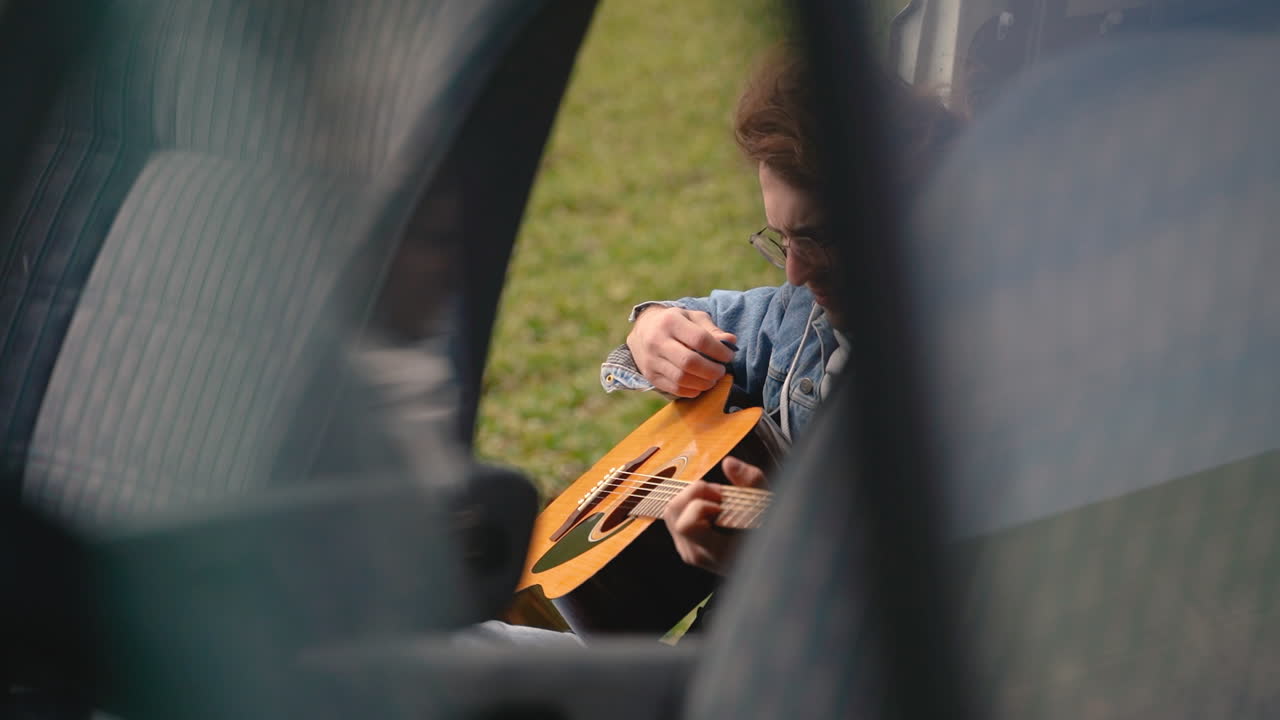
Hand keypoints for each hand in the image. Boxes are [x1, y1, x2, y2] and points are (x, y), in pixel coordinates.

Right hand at [626, 306, 736, 396]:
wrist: (643, 331)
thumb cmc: (676, 323)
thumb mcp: (693, 318)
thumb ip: (712, 330)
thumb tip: (731, 342)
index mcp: (671, 321)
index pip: (700, 339)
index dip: (719, 351)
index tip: (729, 356)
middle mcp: (657, 340)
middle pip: (690, 362)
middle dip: (712, 370)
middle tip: (721, 371)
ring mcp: (651, 360)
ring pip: (682, 378)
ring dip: (703, 383)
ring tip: (712, 379)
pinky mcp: (650, 376)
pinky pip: (674, 389)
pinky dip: (692, 391)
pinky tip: (700, 385)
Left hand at [663, 456, 766, 574]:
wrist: (768, 561)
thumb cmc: (771, 533)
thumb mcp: (770, 507)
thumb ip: (752, 482)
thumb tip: (728, 462)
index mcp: (714, 552)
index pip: (687, 525)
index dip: (702, 505)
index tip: (723, 504)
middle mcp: (696, 553)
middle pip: (673, 511)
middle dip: (695, 493)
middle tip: (720, 495)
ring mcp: (688, 550)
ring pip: (671, 511)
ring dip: (692, 497)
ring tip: (717, 500)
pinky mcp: (685, 544)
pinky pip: (676, 516)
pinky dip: (691, 504)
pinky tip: (713, 509)